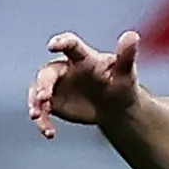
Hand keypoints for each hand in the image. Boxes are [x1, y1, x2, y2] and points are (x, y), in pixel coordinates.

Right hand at [27, 30, 141, 139]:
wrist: (115, 107)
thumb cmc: (120, 84)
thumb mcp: (126, 72)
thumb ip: (126, 55)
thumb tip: (133, 35)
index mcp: (83, 57)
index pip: (70, 45)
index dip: (61, 43)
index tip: (52, 46)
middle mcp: (64, 68)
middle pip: (48, 73)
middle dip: (44, 84)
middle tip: (43, 98)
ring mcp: (55, 86)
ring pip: (37, 91)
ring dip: (35, 103)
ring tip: (37, 117)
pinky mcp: (51, 103)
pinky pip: (41, 110)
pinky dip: (42, 121)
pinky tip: (49, 133)